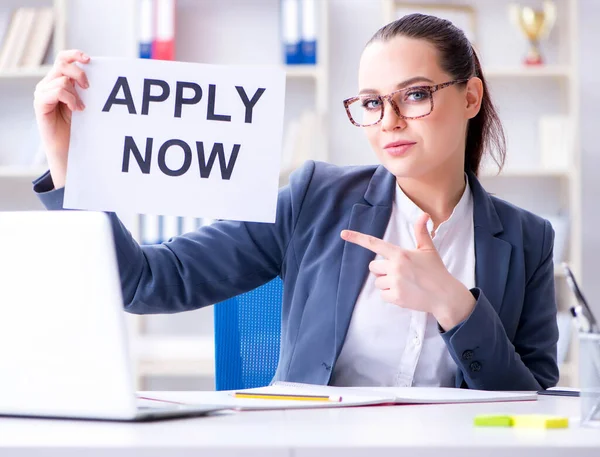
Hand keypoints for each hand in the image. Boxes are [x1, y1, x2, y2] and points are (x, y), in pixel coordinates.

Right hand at [34, 49, 89, 188]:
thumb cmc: (79, 127)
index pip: (64, 59)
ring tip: (82, 108)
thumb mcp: (86, 104)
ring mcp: (43, 93)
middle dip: (79, 73)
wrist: (69, 148)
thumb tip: (100, 75)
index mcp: (60, 81)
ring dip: (76, 94)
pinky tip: (77, 110)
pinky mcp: (40, 104)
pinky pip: (55, 91)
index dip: (75, 55)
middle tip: (88, 88)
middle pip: (62, 64)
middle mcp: (49, 84)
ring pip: (61, 80)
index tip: (90, 60)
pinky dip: (69, 99)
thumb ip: (86, 90)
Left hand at [340, 213, 475, 330]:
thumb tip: (424, 214)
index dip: (357, 238)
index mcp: (400, 254)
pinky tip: (404, 293)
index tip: (343, 234)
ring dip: (387, 283)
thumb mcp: (428, 249)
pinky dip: (391, 295)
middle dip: (382, 270)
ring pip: (377, 282)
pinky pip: (383, 295)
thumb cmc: (435, 270)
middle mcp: (395, 267)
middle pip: (373, 267)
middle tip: (399, 272)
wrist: (444, 295)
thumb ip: (421, 232)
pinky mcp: (396, 297)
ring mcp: (395, 283)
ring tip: (404, 283)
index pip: (374, 243)